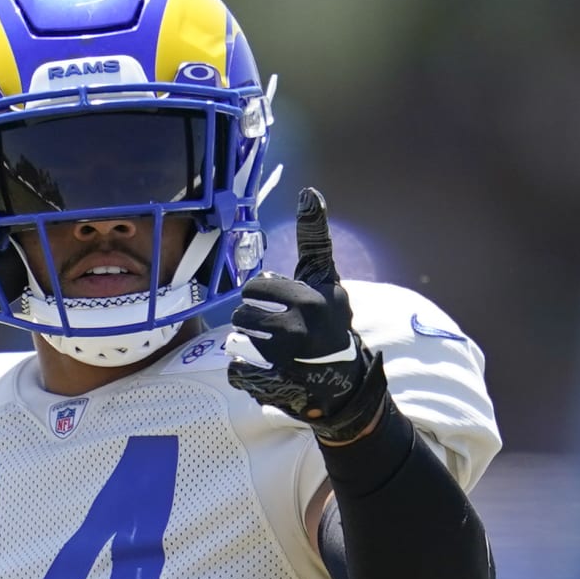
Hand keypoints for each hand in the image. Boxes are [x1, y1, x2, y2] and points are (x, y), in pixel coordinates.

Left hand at [225, 187, 383, 441]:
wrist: (344, 381)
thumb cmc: (329, 321)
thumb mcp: (326, 280)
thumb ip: (314, 240)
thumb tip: (308, 191)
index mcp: (312, 298)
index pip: (256, 287)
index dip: (258, 294)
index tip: (274, 302)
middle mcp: (302, 328)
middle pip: (242, 316)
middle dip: (250, 322)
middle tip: (269, 330)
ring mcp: (288, 360)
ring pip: (236, 343)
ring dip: (244, 347)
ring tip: (266, 350)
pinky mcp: (275, 386)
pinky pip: (235, 372)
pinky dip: (242, 372)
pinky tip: (261, 370)